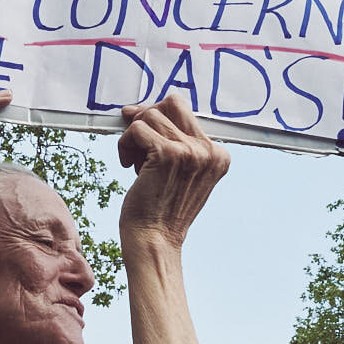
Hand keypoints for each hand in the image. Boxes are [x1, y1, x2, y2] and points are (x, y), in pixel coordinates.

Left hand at [116, 94, 228, 253]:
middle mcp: (209, 150)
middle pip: (172, 103)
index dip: (159, 120)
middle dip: (147, 116)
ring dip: (133, 137)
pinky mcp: (167, 154)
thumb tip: (134, 109)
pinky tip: (127, 166)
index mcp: (218, 155)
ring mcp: (191, 151)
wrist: (155, 239)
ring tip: (134, 163)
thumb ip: (173, 142)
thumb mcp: (179, 173)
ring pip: (150, 116)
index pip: (186, 113)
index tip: (144, 141)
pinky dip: (124, 144)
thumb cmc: (161, 208)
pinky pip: (136, 129)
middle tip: (135, 141)